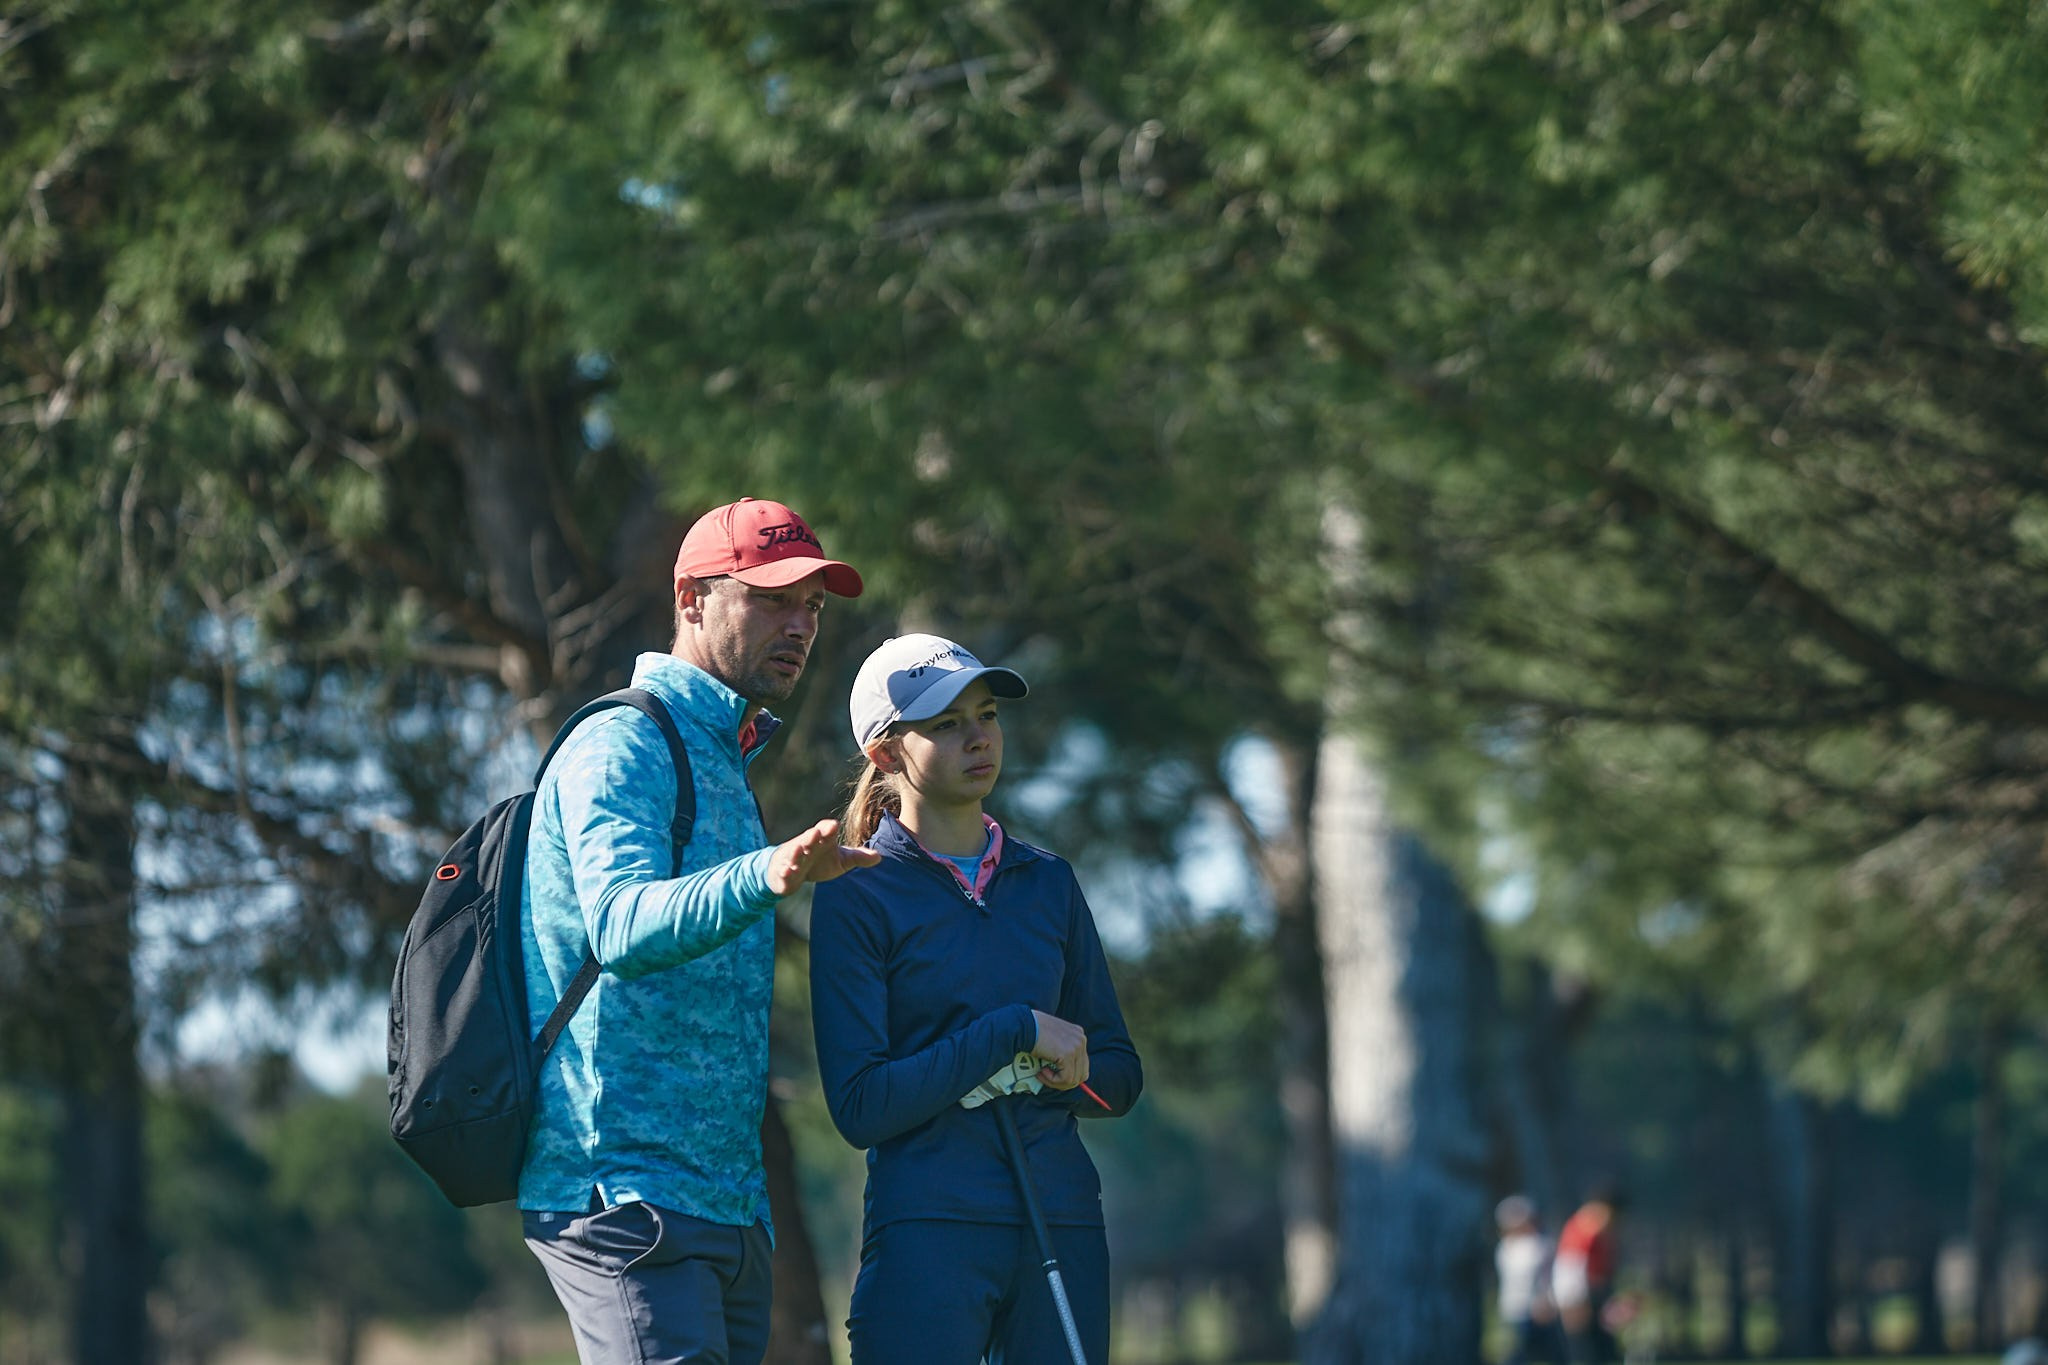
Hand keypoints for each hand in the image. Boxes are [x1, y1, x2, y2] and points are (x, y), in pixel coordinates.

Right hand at [766, 819, 880, 895]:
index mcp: (822, 839)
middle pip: (808, 839)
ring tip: (799, 850)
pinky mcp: (784, 872)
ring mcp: (793, 858)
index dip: (829, 828)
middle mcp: (806, 845)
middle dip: (811, 836)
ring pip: (794, 853)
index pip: (825, 830)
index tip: (834, 826)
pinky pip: (783, 871)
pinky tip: (787, 871)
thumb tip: (880, 857)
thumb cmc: (820, 861)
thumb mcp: (841, 860)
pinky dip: (785, 871)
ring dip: (796, 851)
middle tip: (816, 833)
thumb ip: (858, 857)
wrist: (792, 872)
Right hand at [1029, 1010, 1088, 1090]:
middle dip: (1064, 1082)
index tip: (1050, 1073)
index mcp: (1078, 1035)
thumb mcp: (1052, 1040)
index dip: (1067, 1075)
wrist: (1023, 1026)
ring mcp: (1077, 1046)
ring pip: (1073, 1079)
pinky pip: (1065, 1078)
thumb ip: (1061, 1052)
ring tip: (1041, 1073)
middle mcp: (1081, 1040)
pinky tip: (1041, 1071)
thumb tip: (1063, 1074)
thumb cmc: (1032, 1032)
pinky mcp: (1068, 1054)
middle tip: (1047, 1078)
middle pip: (1082, 1074)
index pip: (1082, 1065)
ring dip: (1056, 1082)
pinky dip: (1052, 1080)